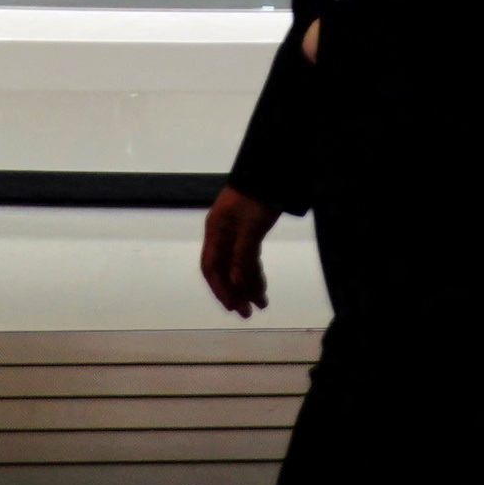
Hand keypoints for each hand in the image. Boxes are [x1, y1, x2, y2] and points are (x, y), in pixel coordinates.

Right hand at [199, 186, 275, 317]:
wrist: (272, 171)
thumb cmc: (257, 197)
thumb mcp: (251, 227)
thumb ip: (241, 256)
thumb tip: (235, 283)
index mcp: (215, 230)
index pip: (211, 266)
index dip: (219, 288)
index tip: (231, 306)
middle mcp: (222, 234)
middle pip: (224, 269)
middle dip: (235, 292)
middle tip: (247, 313)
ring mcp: (235, 233)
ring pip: (238, 266)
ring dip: (248, 285)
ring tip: (261, 305)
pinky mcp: (249, 232)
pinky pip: (248, 258)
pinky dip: (255, 273)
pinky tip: (262, 288)